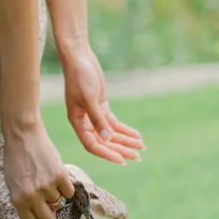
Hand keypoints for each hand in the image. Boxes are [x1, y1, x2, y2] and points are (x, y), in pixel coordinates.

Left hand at [3, 120, 74, 218]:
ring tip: (46, 176)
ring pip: (60, 201)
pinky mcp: (60, 176)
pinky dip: (66, 185)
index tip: (45, 218)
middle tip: (51, 203)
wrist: (23, 136)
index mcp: (18, 200)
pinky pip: (70, 191)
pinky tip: (56, 174)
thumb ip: (23, 201)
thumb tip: (36, 216)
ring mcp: (46, 187)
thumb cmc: (16, 159)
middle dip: (52, 213)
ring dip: (56, 192)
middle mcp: (32, 196)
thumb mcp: (12, 183)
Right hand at [61, 45, 143, 163]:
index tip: (122, 161)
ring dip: (126, 140)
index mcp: (77, 121)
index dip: (106, 154)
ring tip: (142, 148)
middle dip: (121, 149)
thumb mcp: (89, 98)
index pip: (92, 144)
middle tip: (137, 158)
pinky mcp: (101, 106)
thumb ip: (97, 119)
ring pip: (111, 133)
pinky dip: (125, 129)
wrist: (79, 58)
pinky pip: (114, 123)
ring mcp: (94, 114)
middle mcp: (84, 121)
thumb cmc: (80, 77)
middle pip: (104, 141)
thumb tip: (106, 138)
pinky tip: (136, 135)